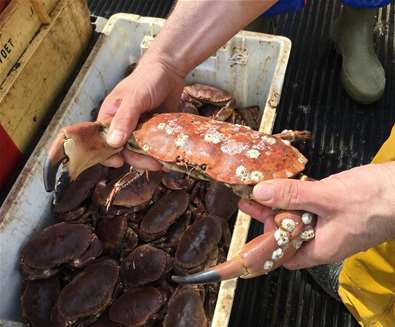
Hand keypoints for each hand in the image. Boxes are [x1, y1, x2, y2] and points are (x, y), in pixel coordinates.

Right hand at [97, 58, 184, 169]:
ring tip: (163, 163)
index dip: (108, 155)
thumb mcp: (135, 97)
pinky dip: (159, 154)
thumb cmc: (147, 79)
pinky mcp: (153, 131)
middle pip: (124, 152)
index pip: (102, 142)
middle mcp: (122, 126)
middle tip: (153, 164)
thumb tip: (113, 142)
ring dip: (150, 159)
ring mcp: (139, 130)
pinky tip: (168, 158)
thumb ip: (124, 118)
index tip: (119, 162)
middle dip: (137, 160)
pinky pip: (153, 147)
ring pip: (140, 152)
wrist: (170, 70)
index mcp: (110, 117)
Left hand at [239, 162, 394, 268]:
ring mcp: (334, 223)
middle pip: (290, 232)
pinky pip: (314, 204)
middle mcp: (326, 239)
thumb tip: (260, 193)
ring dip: (284, 203)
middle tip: (255, 198)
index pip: (285, 255)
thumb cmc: (375, 200)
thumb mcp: (326, 197)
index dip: (267, 242)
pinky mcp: (340, 208)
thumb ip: (292, 195)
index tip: (254, 222)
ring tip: (265, 188)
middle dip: (271, 216)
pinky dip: (301, 195)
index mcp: (321, 247)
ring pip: (301, 216)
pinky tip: (291, 182)